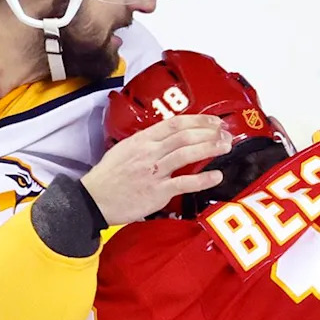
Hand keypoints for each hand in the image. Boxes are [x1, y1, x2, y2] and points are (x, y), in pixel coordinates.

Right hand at [81, 114, 231, 224]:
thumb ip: (147, 142)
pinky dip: (203, 179)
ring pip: (187, 154)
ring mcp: (154, 171)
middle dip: (209, 132)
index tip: (214, 120)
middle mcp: (150, 152)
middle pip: (185, 136)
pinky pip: (185, 183)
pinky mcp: (157, 192)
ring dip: (210, 148)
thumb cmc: (109, 176)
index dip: (199, 120)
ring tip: (225, 147)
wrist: (94, 199)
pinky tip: (217, 176)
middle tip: (226, 133)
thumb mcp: (125, 149)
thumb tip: (168, 138)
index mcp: (142, 140)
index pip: (175, 123)